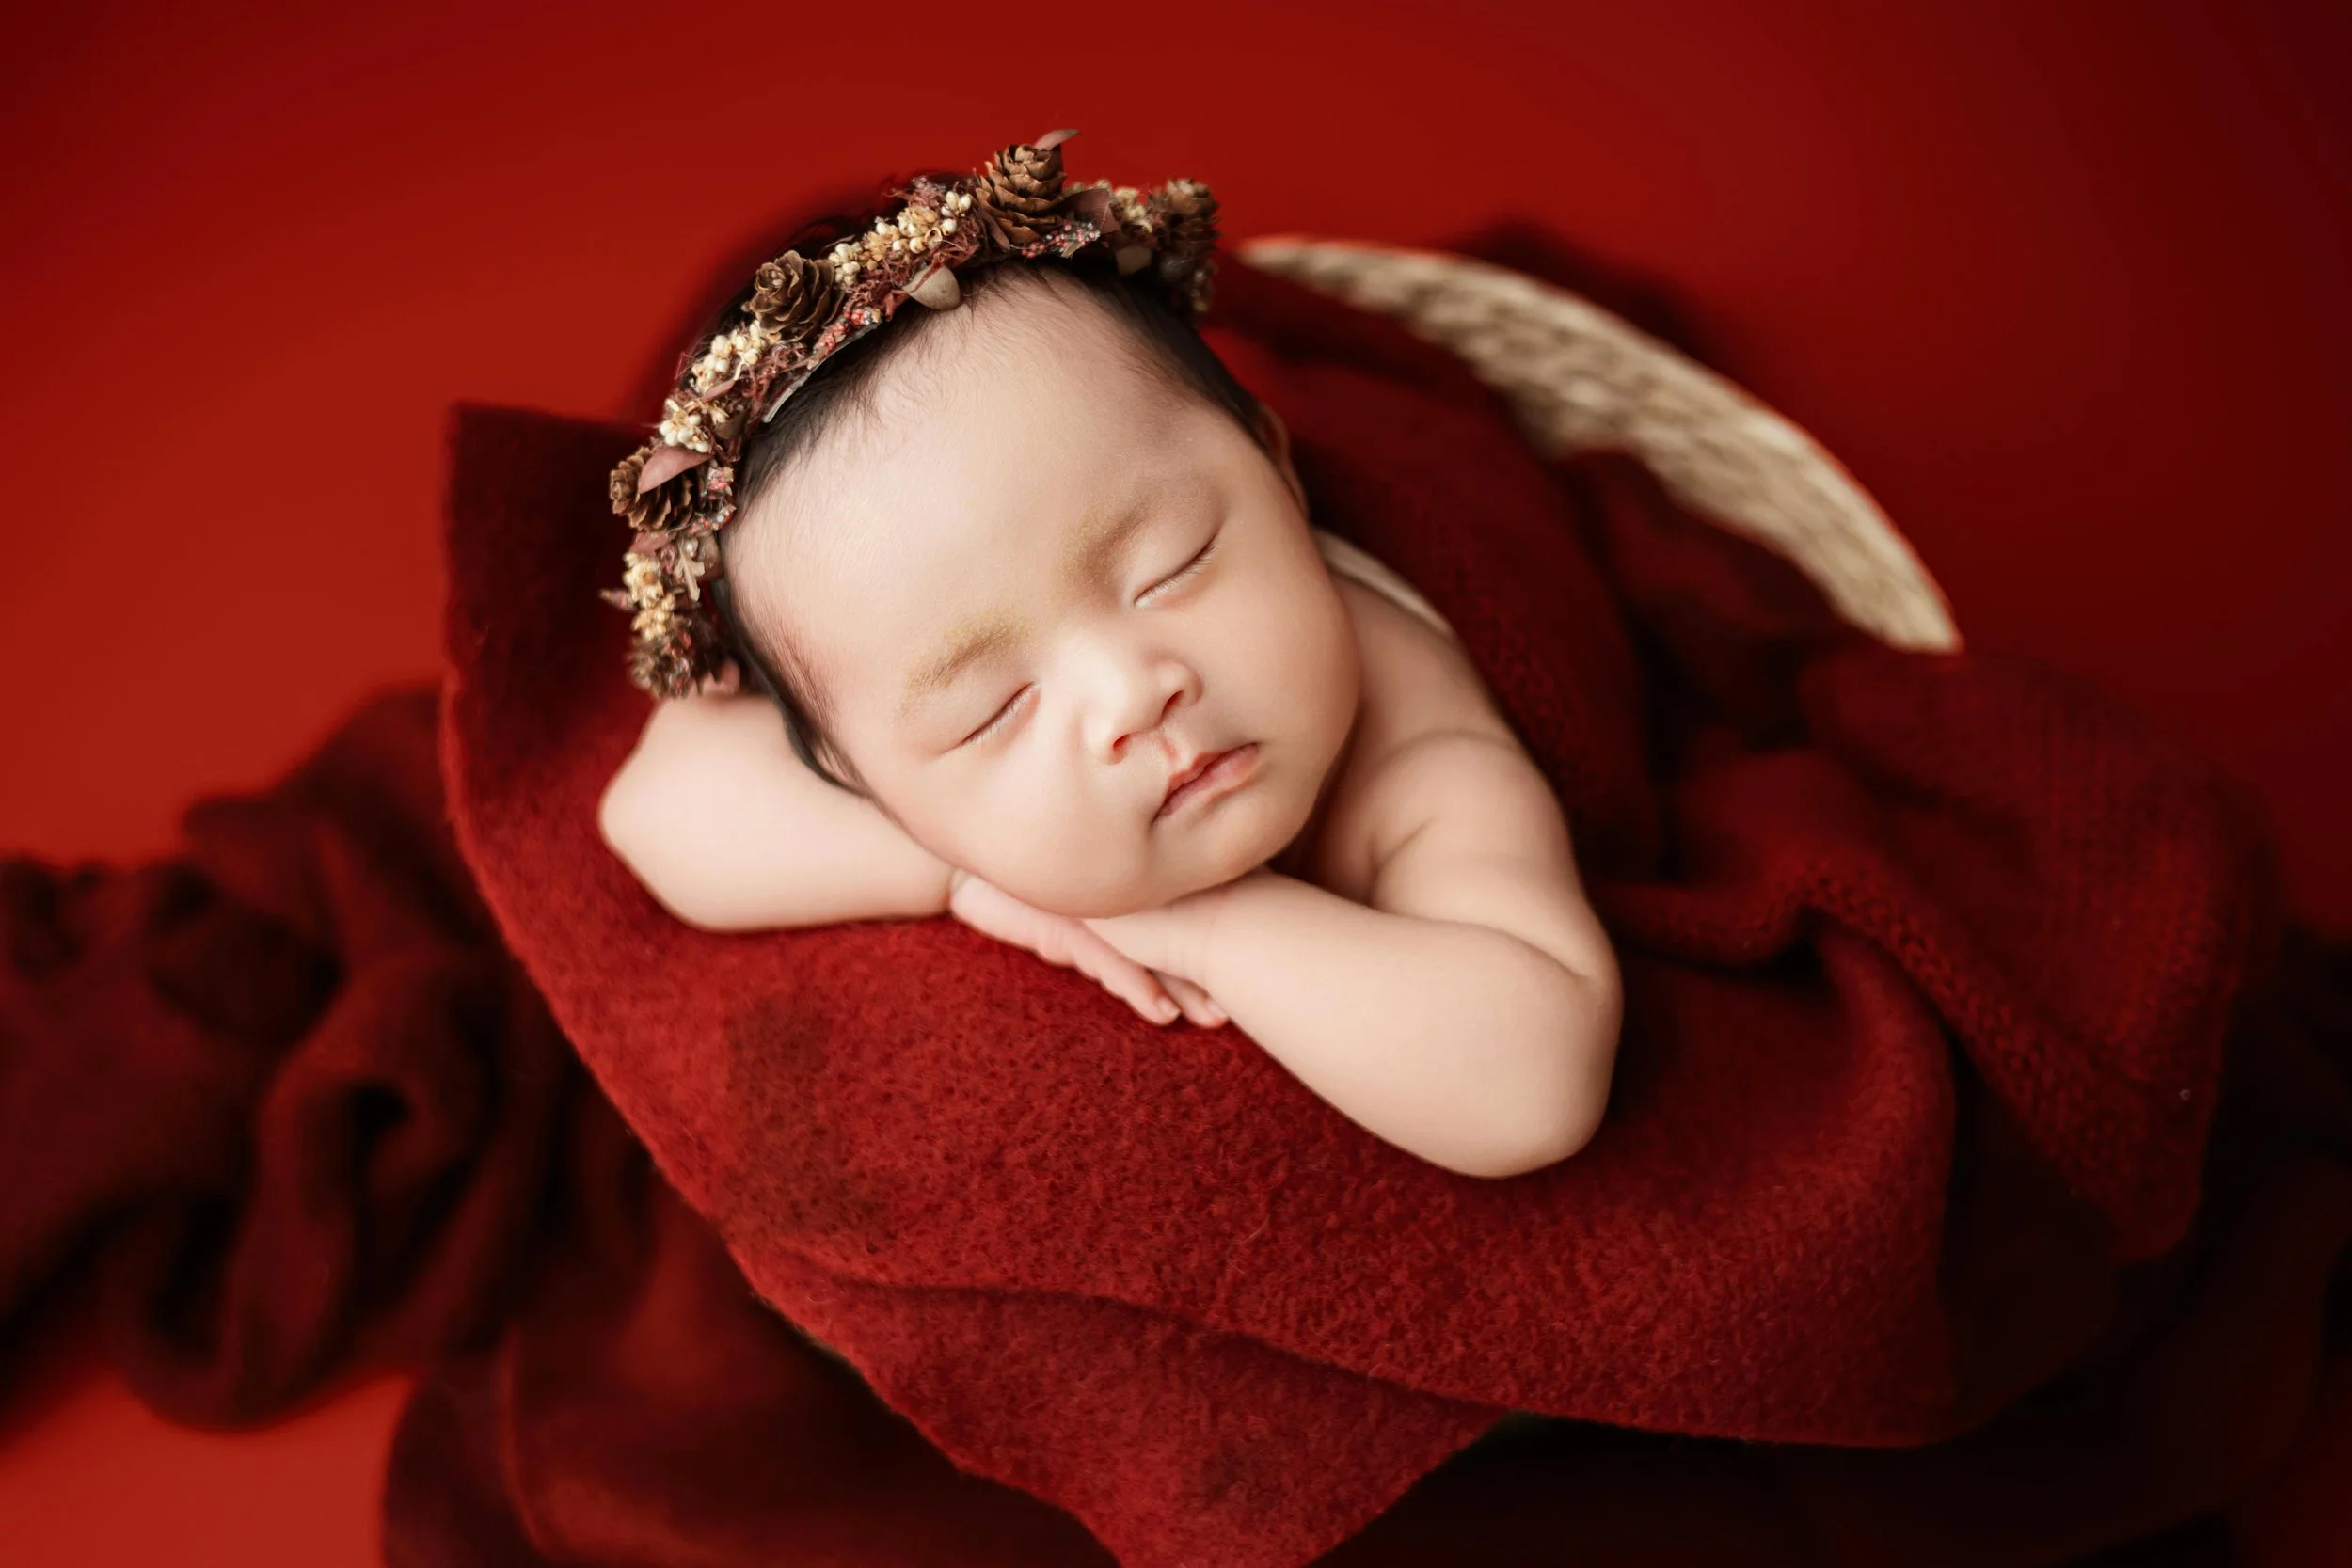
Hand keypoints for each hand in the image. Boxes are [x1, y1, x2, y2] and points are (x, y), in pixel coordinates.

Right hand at [947, 869, 1226, 1027]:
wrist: (966, 860)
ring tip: (1212, 1019)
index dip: (1216, 945)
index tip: (1254, 971)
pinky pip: (1108, 959)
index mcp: (1128, 889)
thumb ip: (1108, 925)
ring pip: (1150, 954)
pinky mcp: (1068, 922)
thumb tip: (1149, 958)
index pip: (1183, 918)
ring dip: (1182, 989)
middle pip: (1178, 938)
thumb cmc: (1022, 883)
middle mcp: (1120, 898)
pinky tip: (1157, 1012)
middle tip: (1246, 1008)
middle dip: (1210, 976)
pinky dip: (1136, 986)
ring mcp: (1097, 910)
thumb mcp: (1070, 905)